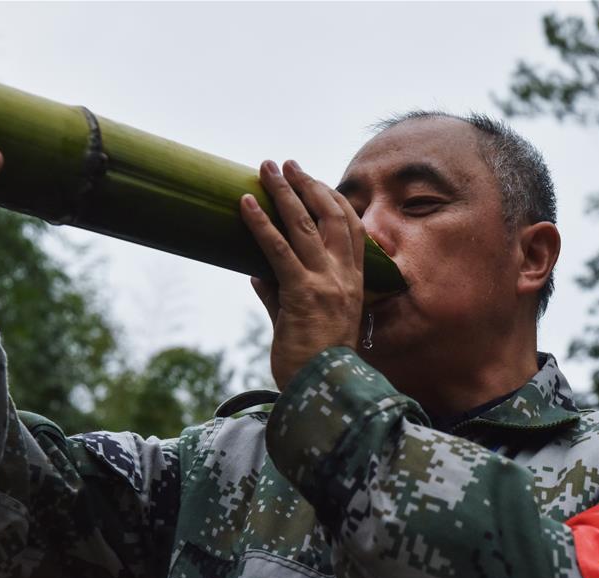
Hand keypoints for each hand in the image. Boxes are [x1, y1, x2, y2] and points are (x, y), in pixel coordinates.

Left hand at [240, 160, 364, 389]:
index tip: (315, 182)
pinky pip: (278, 250)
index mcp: (354, 283)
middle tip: (288, 164)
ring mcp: (326, 283)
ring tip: (267, 169)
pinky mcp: (302, 292)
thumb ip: (280, 295)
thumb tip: (256, 274)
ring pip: (305, 226)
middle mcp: (345, 277)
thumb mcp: (301, 322)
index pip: (351, 229)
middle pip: (332, 217)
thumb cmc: (313, 362)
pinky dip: (260, 224)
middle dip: (309, 185)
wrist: (322, 392)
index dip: (334, 200)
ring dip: (284, 193)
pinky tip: (245, 204)